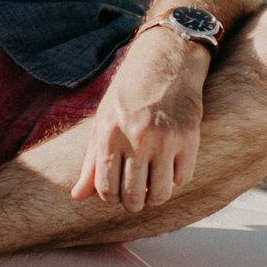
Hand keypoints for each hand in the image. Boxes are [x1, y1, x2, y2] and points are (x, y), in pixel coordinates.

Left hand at [71, 28, 208, 210]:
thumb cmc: (128, 95)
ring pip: (162, 193)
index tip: (115, 193)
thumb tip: (76, 196)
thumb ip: (91, 161)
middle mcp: (137, 138)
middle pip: (134, 195)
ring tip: (152, 188)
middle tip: (135, 197)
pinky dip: (176, 180)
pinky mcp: (190, 138)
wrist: (164, 63)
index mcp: (110, 133)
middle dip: (133, 203)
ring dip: (156, 197)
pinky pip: (183, 178)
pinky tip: (169, 169)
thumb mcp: (103, 122)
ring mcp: (165, 139)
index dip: (110, 198)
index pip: (106, 188)